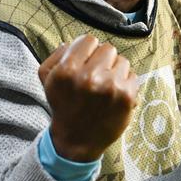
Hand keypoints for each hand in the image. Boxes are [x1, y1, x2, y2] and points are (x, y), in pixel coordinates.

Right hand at [39, 35, 138, 161]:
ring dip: (115, 71)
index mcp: (67, 70)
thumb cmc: (64, 105)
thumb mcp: (47, 79)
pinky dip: (126, 84)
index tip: (86, 63)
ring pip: (122, 61)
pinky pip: (133, 75)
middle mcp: (89, 77)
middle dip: (102, 61)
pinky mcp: (127, 97)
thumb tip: (73, 42)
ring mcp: (110, 87)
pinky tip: (114, 95)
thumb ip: (57, 55)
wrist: (76, 140)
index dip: (88, 51)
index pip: (89, 40)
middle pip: (107, 48)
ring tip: (105, 87)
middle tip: (96, 76)